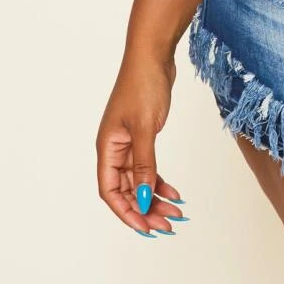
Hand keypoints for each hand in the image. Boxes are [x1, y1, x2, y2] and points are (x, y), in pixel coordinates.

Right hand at [97, 51, 186, 237]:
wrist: (153, 56)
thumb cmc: (143, 85)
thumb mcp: (145, 128)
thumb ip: (145, 165)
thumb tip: (145, 198)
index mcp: (107, 147)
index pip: (110, 191)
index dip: (126, 212)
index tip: (146, 227)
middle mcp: (115, 148)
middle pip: (126, 190)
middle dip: (146, 209)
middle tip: (169, 224)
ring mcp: (129, 142)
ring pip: (140, 180)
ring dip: (156, 197)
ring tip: (176, 212)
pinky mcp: (144, 136)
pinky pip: (149, 167)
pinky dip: (161, 181)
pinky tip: (175, 191)